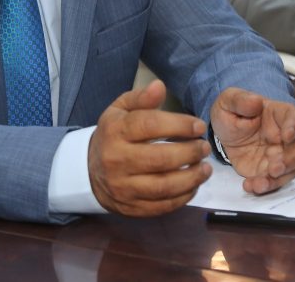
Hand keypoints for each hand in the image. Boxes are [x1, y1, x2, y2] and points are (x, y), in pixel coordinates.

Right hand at [89, 80, 211, 216]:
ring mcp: (123, 187)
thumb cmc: (113, 135)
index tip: (198, 126)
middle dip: (190, 153)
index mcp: (115, 131)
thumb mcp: (120, 110)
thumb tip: (159, 86)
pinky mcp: (131, 207)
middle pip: (160, 158)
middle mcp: (117, 160)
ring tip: (205, 168)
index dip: (179, 125)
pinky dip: (183, 197)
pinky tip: (193, 185)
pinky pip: (162, 206)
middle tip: (205, 147)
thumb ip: (141, 98)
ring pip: (164, 186)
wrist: (89, 171)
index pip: (150, 126)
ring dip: (192, 178)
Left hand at [209, 88, 294, 194]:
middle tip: (275, 168)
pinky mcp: (269, 171)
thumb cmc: (232, 111)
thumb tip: (256, 102)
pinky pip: (274, 181)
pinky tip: (250, 185)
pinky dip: (265, 186)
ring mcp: (280, 155)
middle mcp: (286, 136)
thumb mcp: (229, 100)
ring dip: (279, 178)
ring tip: (260, 182)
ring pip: (292, 169)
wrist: (223, 132)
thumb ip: (240, 100)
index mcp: (280, 114)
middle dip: (292, 159)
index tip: (287, 136)